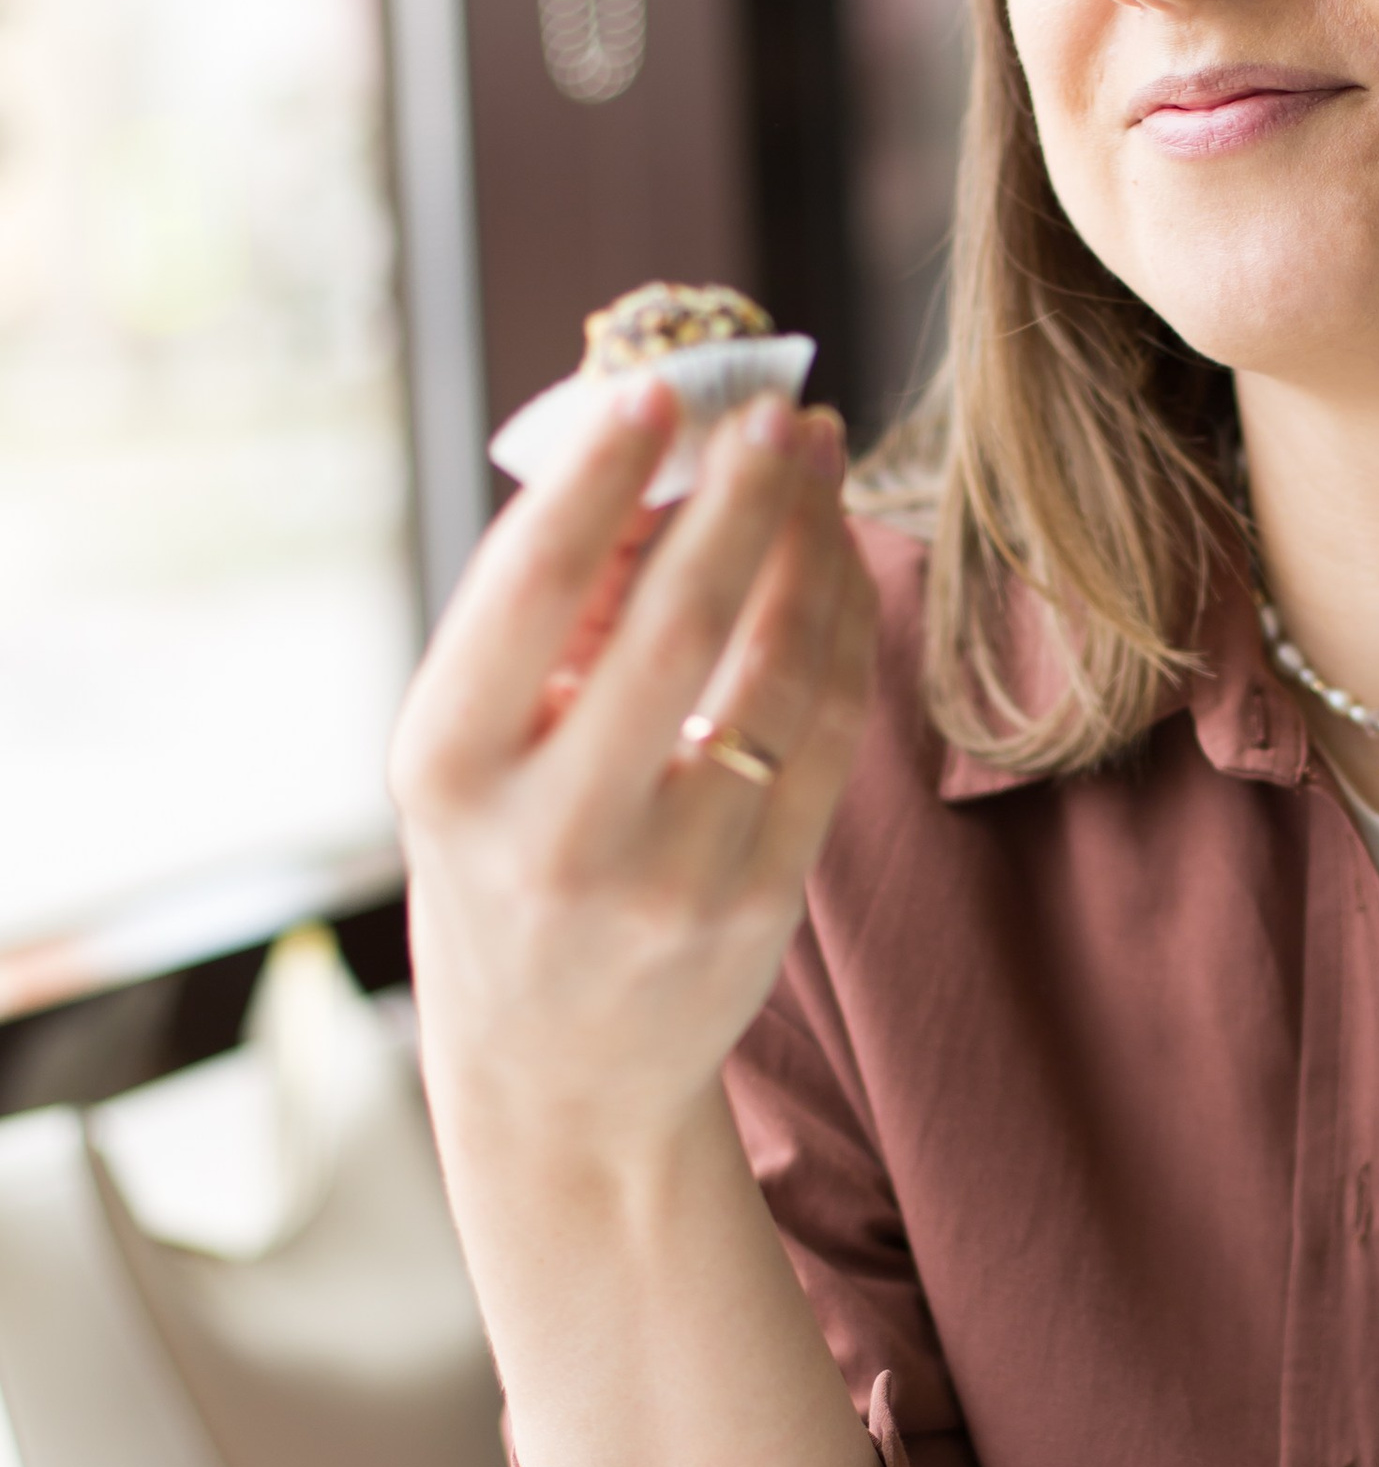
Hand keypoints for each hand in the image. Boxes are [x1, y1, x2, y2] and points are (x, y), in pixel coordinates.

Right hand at [393, 381, 875, 1175]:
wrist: (561, 1078)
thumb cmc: (503, 870)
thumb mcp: (475, 756)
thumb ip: (547, 619)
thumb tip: (653, 453)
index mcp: (450, 770)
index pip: (533, 589)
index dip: (602, 477)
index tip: (658, 388)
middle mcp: (554, 829)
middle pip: (677, 622)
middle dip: (740, 497)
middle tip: (776, 409)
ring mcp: (670, 873)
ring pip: (774, 672)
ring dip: (810, 547)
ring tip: (816, 458)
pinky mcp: (762, 898)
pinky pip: (825, 733)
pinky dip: (839, 627)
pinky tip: (835, 559)